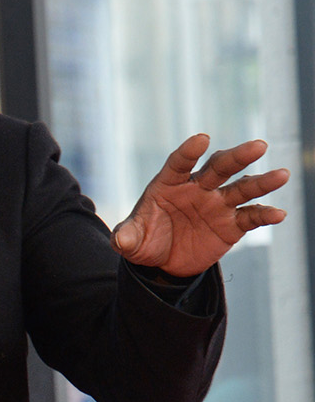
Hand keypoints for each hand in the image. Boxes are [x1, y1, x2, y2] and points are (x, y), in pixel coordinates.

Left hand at [111, 135, 288, 277]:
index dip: (189, 152)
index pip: (179, 162)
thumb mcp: (132, 241)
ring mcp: (217, 204)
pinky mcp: (231, 224)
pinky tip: (279, 214)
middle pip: (220, 167)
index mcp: (170, 183)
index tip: (201, 140)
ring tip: (281, 175)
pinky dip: (264, 215)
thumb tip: (120, 240)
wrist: (164, 261)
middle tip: (258, 146)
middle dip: (238, 157)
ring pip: (242, 188)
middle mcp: (198, 187)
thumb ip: (126, 237)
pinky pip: (250, 217)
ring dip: (261, 182)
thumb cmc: (146, 240)